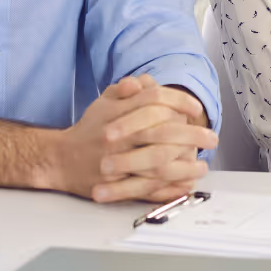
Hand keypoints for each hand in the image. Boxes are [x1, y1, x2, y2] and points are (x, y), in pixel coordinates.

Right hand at [44, 75, 217, 203]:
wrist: (59, 159)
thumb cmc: (89, 129)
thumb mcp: (104, 102)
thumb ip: (126, 89)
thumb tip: (144, 81)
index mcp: (117, 113)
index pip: (154, 100)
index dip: (180, 102)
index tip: (197, 109)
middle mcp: (118, 137)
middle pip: (162, 133)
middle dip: (192, 135)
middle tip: (212, 138)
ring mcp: (116, 163)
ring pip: (156, 163)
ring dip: (184, 165)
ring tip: (202, 166)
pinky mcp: (114, 186)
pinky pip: (145, 189)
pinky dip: (167, 189)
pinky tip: (184, 186)